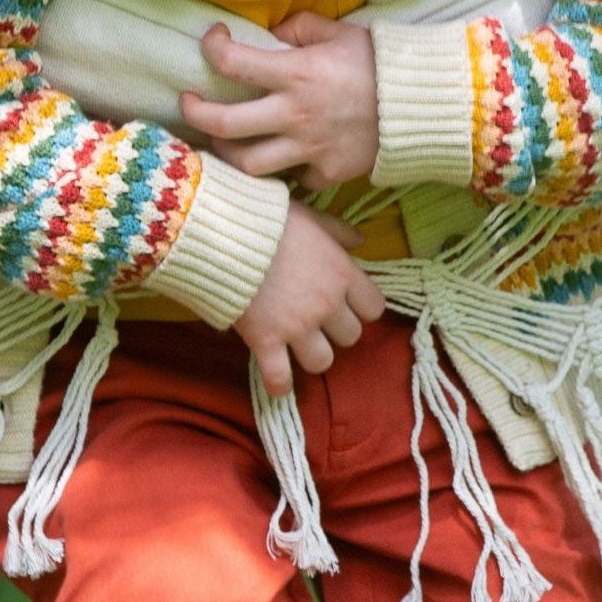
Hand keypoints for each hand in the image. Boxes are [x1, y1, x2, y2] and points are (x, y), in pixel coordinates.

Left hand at [180, 11, 380, 190]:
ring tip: (224, 140)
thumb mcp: (340, 32)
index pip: (232, 62)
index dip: (212, 47)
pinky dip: (286, 172)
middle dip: (195, 114)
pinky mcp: (328, 173)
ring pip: (248, 164)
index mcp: (296, 73)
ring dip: (228, 152)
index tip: (213, 40)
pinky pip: (294, 180)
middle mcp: (295, 114)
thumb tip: (270, 36)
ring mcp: (309, 148)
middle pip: (224, 124)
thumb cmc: (382, 62)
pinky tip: (283, 159)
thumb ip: (299, 29)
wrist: (426, 104)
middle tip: (187, 103)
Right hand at [233, 203, 387, 395]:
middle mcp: (327, 305)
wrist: (227, 233)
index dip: (361, 308)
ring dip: (312, 356)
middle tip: (317, 322)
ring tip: (298, 347)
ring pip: (323, 362)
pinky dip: (280, 384)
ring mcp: (297, 326)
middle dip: (336, 331)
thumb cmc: (270, 220)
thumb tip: (361, 241)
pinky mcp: (266, 341)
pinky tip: (279, 384)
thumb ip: (338, 231)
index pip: (374, 307)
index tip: (346, 304)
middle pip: (351, 337)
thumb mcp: (311, 216)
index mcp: (342, 274)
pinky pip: (280, 378)